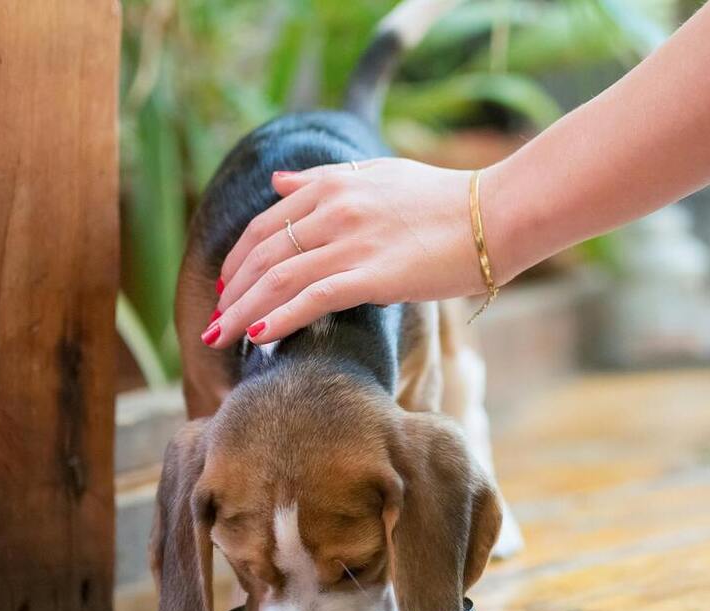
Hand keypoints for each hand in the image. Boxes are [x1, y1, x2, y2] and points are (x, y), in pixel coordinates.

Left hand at [207, 158, 496, 348]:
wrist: (496, 214)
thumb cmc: (445, 200)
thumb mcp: (378, 173)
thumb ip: (324, 178)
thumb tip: (278, 182)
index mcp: (332, 184)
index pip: (266, 224)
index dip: (239, 259)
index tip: (227, 288)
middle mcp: (333, 209)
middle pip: (263, 254)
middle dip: (232, 292)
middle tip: (213, 323)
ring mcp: (351, 241)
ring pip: (279, 279)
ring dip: (243, 311)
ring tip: (220, 338)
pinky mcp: (372, 274)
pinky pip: (311, 299)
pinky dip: (279, 317)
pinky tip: (259, 338)